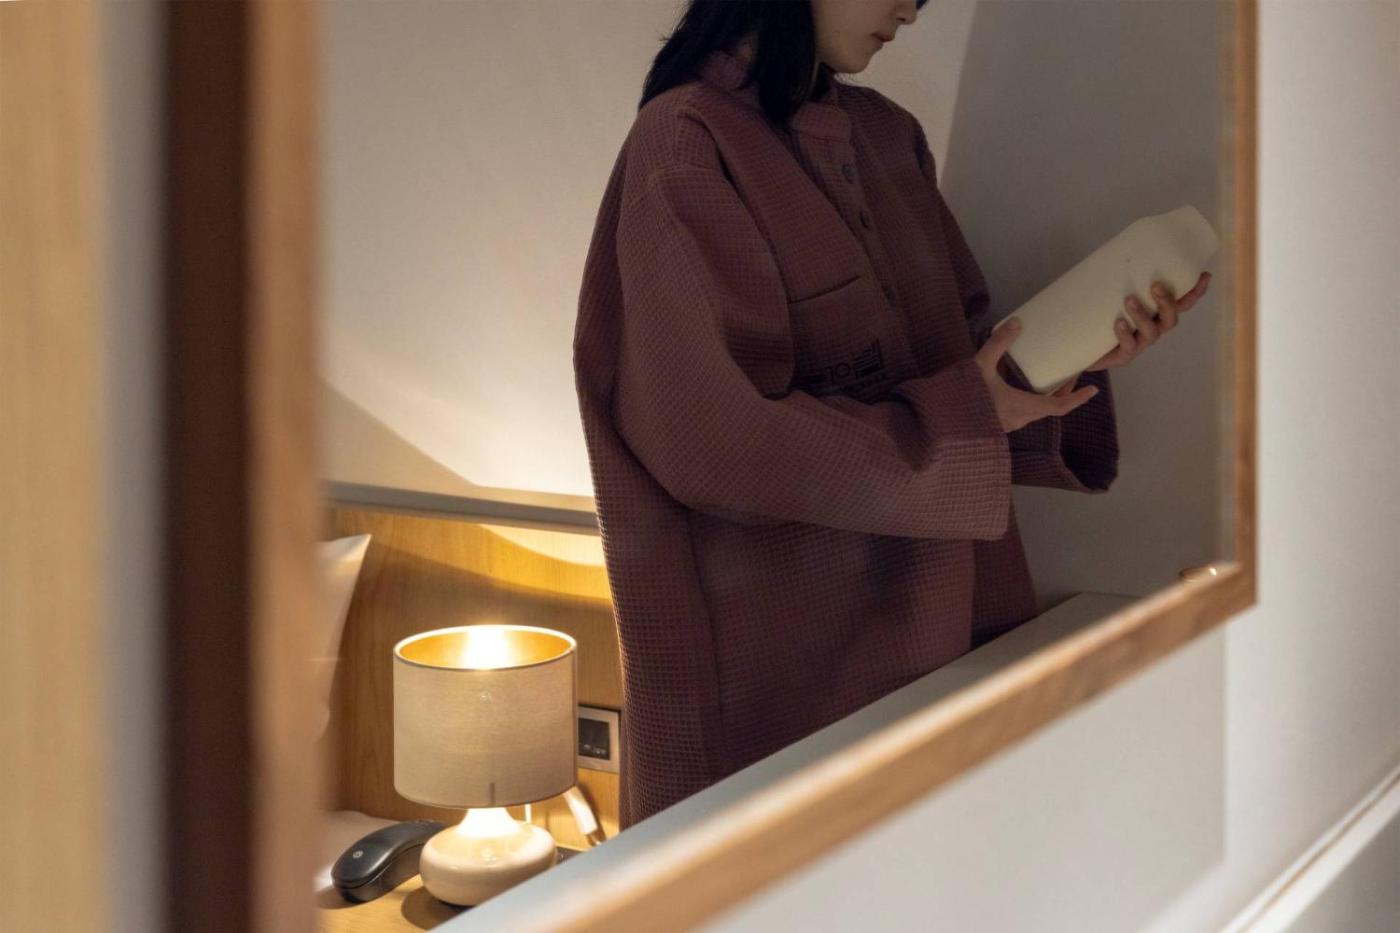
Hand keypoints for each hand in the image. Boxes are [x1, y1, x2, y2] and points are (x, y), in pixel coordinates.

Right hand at [974, 318, 1098, 432]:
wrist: (940, 425)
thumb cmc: (963, 398)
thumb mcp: (980, 366)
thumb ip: (998, 344)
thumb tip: (1017, 322)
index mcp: (1022, 407)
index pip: (1059, 406)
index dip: (1078, 398)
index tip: (1094, 389)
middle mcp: (1019, 419)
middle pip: (1049, 408)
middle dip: (1063, 392)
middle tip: (1071, 374)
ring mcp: (1007, 425)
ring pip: (1035, 411)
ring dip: (1047, 397)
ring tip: (1049, 379)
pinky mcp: (996, 425)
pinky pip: (1021, 413)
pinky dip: (1031, 401)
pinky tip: (1021, 388)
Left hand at [1086, 272, 1210, 371]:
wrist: (1079, 348)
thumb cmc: (1100, 317)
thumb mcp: (1111, 295)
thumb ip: (1118, 277)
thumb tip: (1114, 248)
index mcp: (1155, 314)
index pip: (1181, 303)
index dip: (1194, 292)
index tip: (1204, 275)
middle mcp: (1151, 329)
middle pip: (1171, 319)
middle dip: (1167, 302)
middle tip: (1155, 285)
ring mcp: (1139, 344)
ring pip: (1152, 332)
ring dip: (1143, 315)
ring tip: (1129, 299)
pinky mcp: (1124, 356)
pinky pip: (1129, 346)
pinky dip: (1125, 333)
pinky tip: (1118, 323)